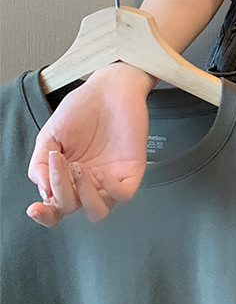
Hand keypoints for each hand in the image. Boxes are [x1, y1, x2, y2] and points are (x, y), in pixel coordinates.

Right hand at [27, 63, 151, 226]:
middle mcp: (88, 183)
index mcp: (67, 178)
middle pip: (72, 209)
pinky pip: (124, 195)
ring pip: (99, 211)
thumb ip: (40, 164)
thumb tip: (43, 192)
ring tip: (78, 169)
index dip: (44, 215)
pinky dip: (110, 190)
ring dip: (85, 198)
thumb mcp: (50, 136)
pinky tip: (100, 172)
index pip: (55, 209)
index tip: (36, 208)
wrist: (110, 88)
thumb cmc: (81, 109)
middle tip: (60, 163)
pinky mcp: (132, 170)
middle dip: (62, 192)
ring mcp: (111, 178)